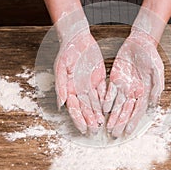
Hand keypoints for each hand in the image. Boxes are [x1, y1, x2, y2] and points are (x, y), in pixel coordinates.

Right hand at [54, 12, 105, 133]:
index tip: (83, 129)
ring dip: (98, 114)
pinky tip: (109, 110)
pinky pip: (103, 92)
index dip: (78, 119)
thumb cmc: (67, 52)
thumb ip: (61, 86)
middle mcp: (80, 89)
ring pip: (95, 103)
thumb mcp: (61, 67)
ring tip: (103, 124)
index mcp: (69, 89)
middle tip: (95, 131)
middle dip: (90, 120)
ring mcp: (90, 85)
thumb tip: (61, 104)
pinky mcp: (99, 78)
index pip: (74, 108)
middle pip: (85, 108)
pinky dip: (106, 101)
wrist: (78, 38)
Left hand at [103, 12, 163, 137]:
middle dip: (120, 123)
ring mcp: (123, 86)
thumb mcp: (157, 70)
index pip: (138, 110)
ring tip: (107, 127)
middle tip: (114, 134)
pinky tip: (103, 109)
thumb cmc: (151, 56)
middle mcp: (133, 91)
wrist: (140, 42)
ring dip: (112, 116)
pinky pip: (110, 91)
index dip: (133, 121)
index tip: (128, 132)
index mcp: (144, 91)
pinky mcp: (115, 78)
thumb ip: (157, 86)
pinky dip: (106, 100)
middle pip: (126, 110)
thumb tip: (154, 103)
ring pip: (117, 104)